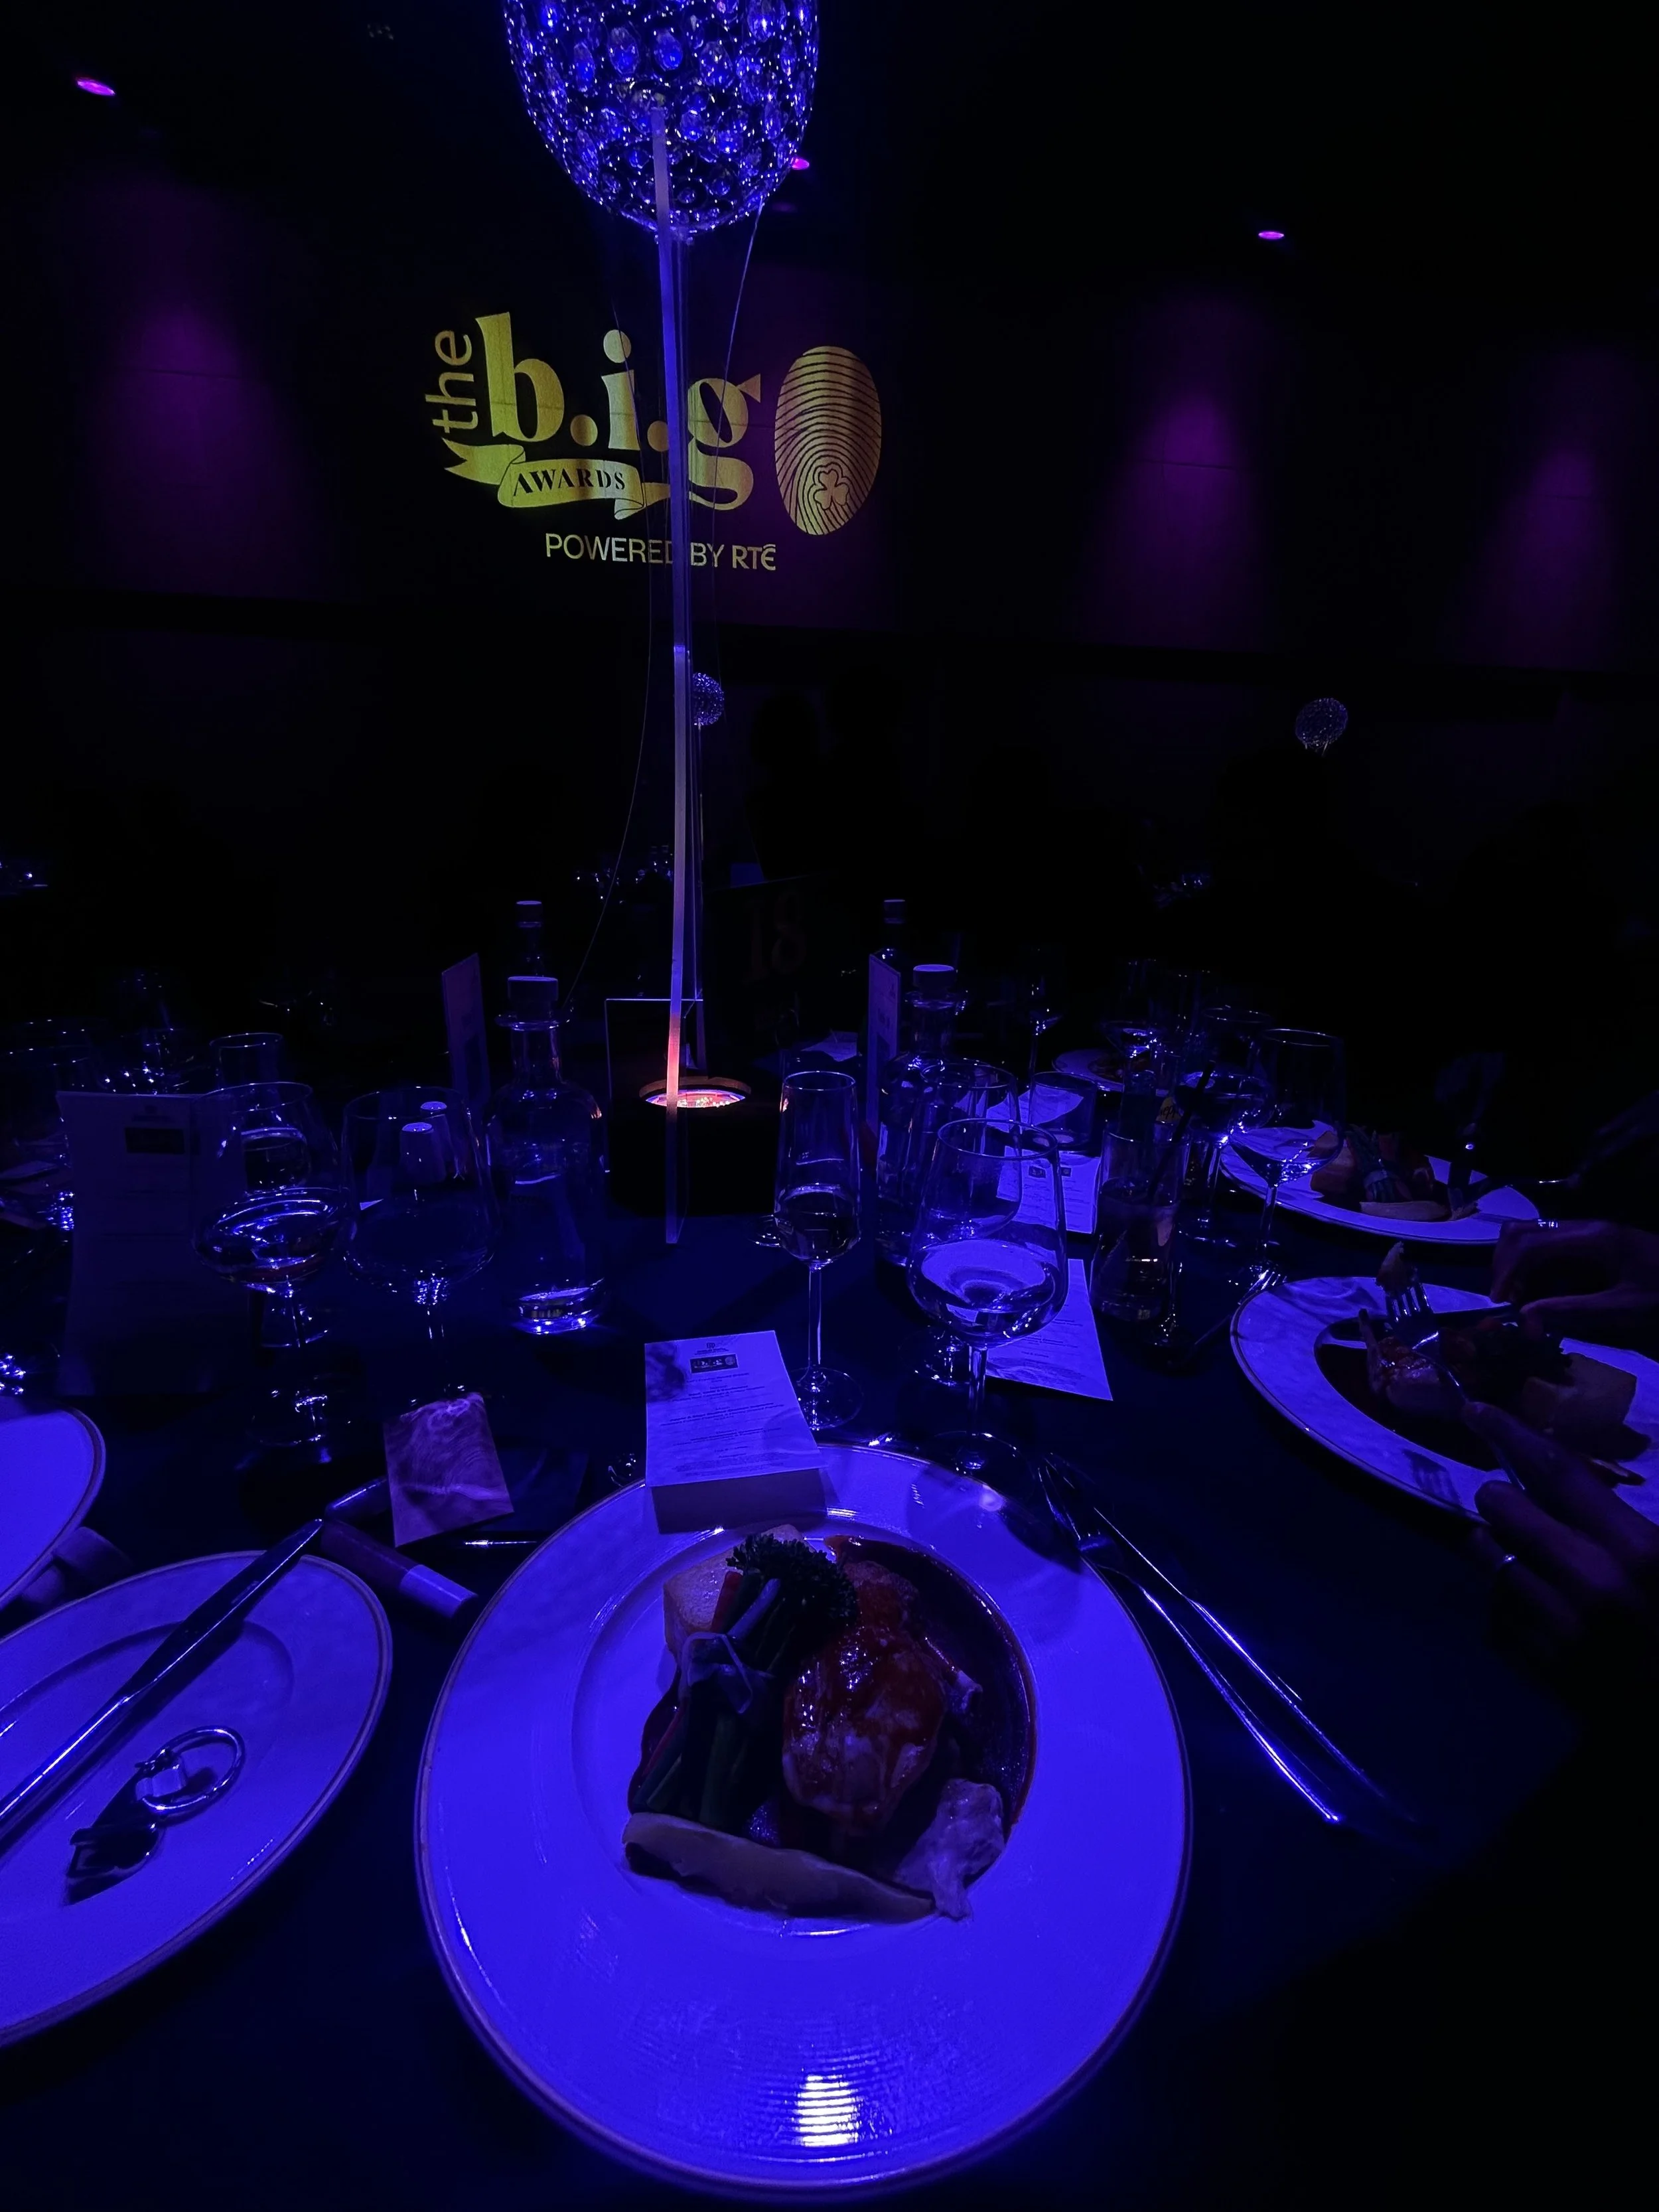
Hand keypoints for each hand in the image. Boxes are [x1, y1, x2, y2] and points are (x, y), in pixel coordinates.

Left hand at [1467, 1401, 1658, 1686]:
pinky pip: (1492, 1610)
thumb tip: (1561, 1480)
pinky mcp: (1532, 1663)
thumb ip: (1619, 1520)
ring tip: (1528, 1561)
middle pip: (1502, 1508)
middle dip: (1501, 1499)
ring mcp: (1553, 1625)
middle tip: (1513, 1505)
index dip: (1510, 1432)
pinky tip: (1539, 1612)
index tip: (1475, 1410)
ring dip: (1498, 1550)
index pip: (1556, 1472)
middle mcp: (1587, 1581)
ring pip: (1486, 1557)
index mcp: (1634, 1550)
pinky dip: (1507, 1603)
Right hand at [1489, 1218, 1658, 1349]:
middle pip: (1522, 1232)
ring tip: (1521, 1299)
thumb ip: (1574, 1310)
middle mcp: (1584, 1227)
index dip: (1507, 1271)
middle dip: (1504, 1265)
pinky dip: (1532, 1269)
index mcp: (1592, 1238)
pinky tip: (1539, 1293)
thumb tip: (1526, 1317)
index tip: (1499, 1301)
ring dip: (1516, 1265)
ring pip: (1530, 1236)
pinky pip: (1547, 1248)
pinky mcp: (1589, 1243)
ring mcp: (1585, 1232)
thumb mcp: (1624, 1308)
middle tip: (1505, 1300)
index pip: (1531, 1243)